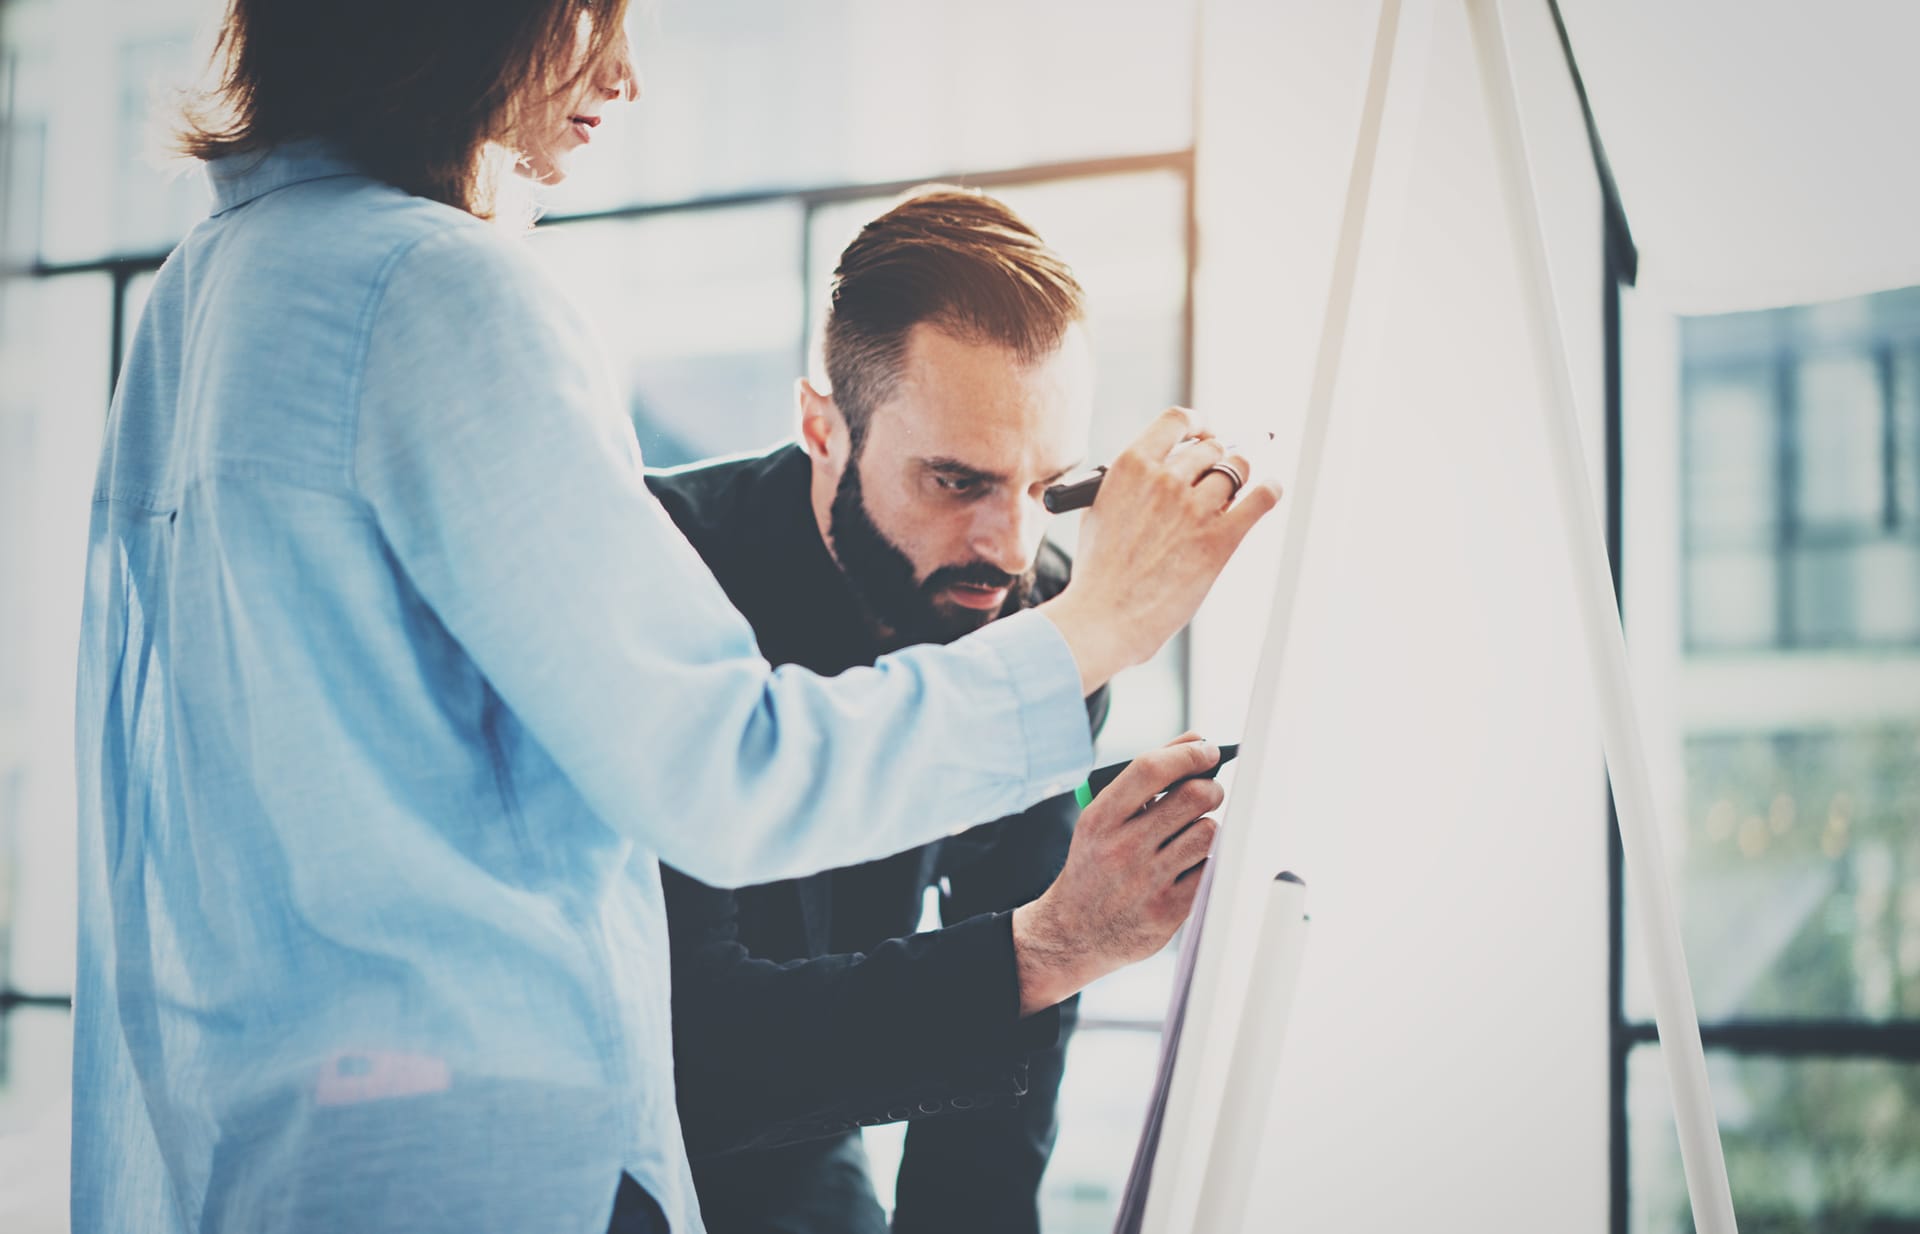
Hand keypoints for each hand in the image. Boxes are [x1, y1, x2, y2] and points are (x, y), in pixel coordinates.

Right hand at [1011, 735, 1223, 1015]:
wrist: (1074, 932)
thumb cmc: (1095, 865)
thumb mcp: (1101, 818)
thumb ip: (1145, 778)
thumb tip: (1195, 741)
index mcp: (1101, 819)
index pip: (1151, 769)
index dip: (1188, 754)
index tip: (1207, 751)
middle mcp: (1123, 848)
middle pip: (1193, 797)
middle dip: (1211, 788)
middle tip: (1210, 791)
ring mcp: (1147, 882)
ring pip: (1208, 832)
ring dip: (1207, 827)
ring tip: (1191, 833)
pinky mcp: (1169, 910)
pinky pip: (1210, 869)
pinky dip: (1206, 861)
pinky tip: (1189, 863)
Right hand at [1038, 408, 1279, 693]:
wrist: (1103, 617)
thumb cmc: (1099, 574)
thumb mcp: (1099, 512)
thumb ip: (1130, 485)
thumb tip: (1161, 472)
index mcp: (1131, 466)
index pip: (1177, 420)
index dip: (1198, 424)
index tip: (1204, 433)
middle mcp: (1166, 479)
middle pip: (1211, 449)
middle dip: (1216, 461)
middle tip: (1215, 478)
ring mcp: (1194, 508)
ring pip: (1236, 470)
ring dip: (1237, 480)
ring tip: (1232, 495)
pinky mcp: (1220, 539)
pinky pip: (1261, 498)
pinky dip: (1270, 490)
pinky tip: (1270, 490)